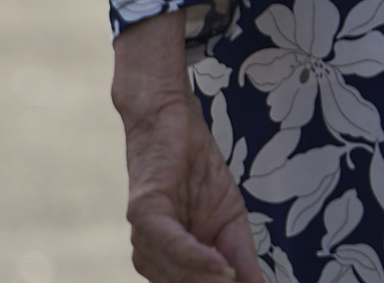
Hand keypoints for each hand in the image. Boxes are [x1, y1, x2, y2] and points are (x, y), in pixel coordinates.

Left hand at [113, 14, 263, 282]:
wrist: (171, 118)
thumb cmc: (198, 168)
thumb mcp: (230, 217)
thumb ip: (240, 255)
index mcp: (169, 261)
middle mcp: (151, 255)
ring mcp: (143, 235)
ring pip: (175, 273)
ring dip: (208, 281)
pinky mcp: (144, 210)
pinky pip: (169, 243)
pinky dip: (195, 257)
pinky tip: (219, 265)